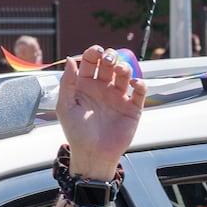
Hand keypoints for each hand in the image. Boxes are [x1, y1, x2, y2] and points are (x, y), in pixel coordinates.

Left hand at [55, 46, 145, 178]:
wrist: (92, 154)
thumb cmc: (76, 132)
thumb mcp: (65, 106)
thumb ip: (67, 83)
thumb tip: (69, 59)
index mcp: (85, 85)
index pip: (90, 62)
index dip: (93, 52)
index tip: (96, 51)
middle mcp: (102, 88)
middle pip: (110, 63)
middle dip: (110, 56)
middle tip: (108, 60)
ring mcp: (118, 97)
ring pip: (125, 73)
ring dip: (125, 67)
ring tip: (121, 71)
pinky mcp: (132, 108)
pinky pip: (140, 91)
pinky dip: (140, 83)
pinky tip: (134, 83)